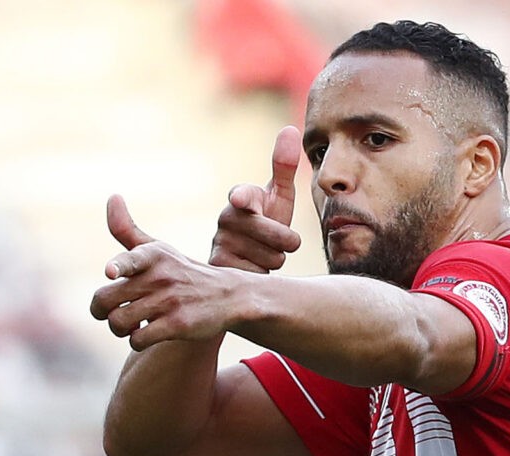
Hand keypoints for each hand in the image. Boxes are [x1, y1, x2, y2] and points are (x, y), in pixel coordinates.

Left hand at [91, 196, 237, 350]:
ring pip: (118, 322)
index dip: (118, 266)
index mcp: (154, 255)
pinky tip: (148, 333)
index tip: (111, 273)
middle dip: (102, 311)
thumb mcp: (160, 249)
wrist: (229, 296)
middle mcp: (162, 276)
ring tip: (132, 324)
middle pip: (105, 300)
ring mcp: (171, 301)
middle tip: (114, 312)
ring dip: (119, 328)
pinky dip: (137, 340)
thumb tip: (112, 196)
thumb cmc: (184, 272)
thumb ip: (127, 229)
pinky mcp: (178, 325)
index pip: (131, 259)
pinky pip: (138, 339)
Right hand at [209, 126, 301, 271]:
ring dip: (275, 259)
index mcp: (242, 198)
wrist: (247, 256)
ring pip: (271, 258)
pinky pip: (258, 274)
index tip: (241, 199)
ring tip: (264, 253)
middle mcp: (226, 218)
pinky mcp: (219, 268)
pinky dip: (262, 274)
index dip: (243, 197)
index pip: (244, 196)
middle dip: (286, 242)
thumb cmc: (268, 220)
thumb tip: (290, 128)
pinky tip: (252, 267)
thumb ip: (284, 165)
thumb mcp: (279, 195)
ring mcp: (220, 243)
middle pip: (276, 235)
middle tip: (279, 240)